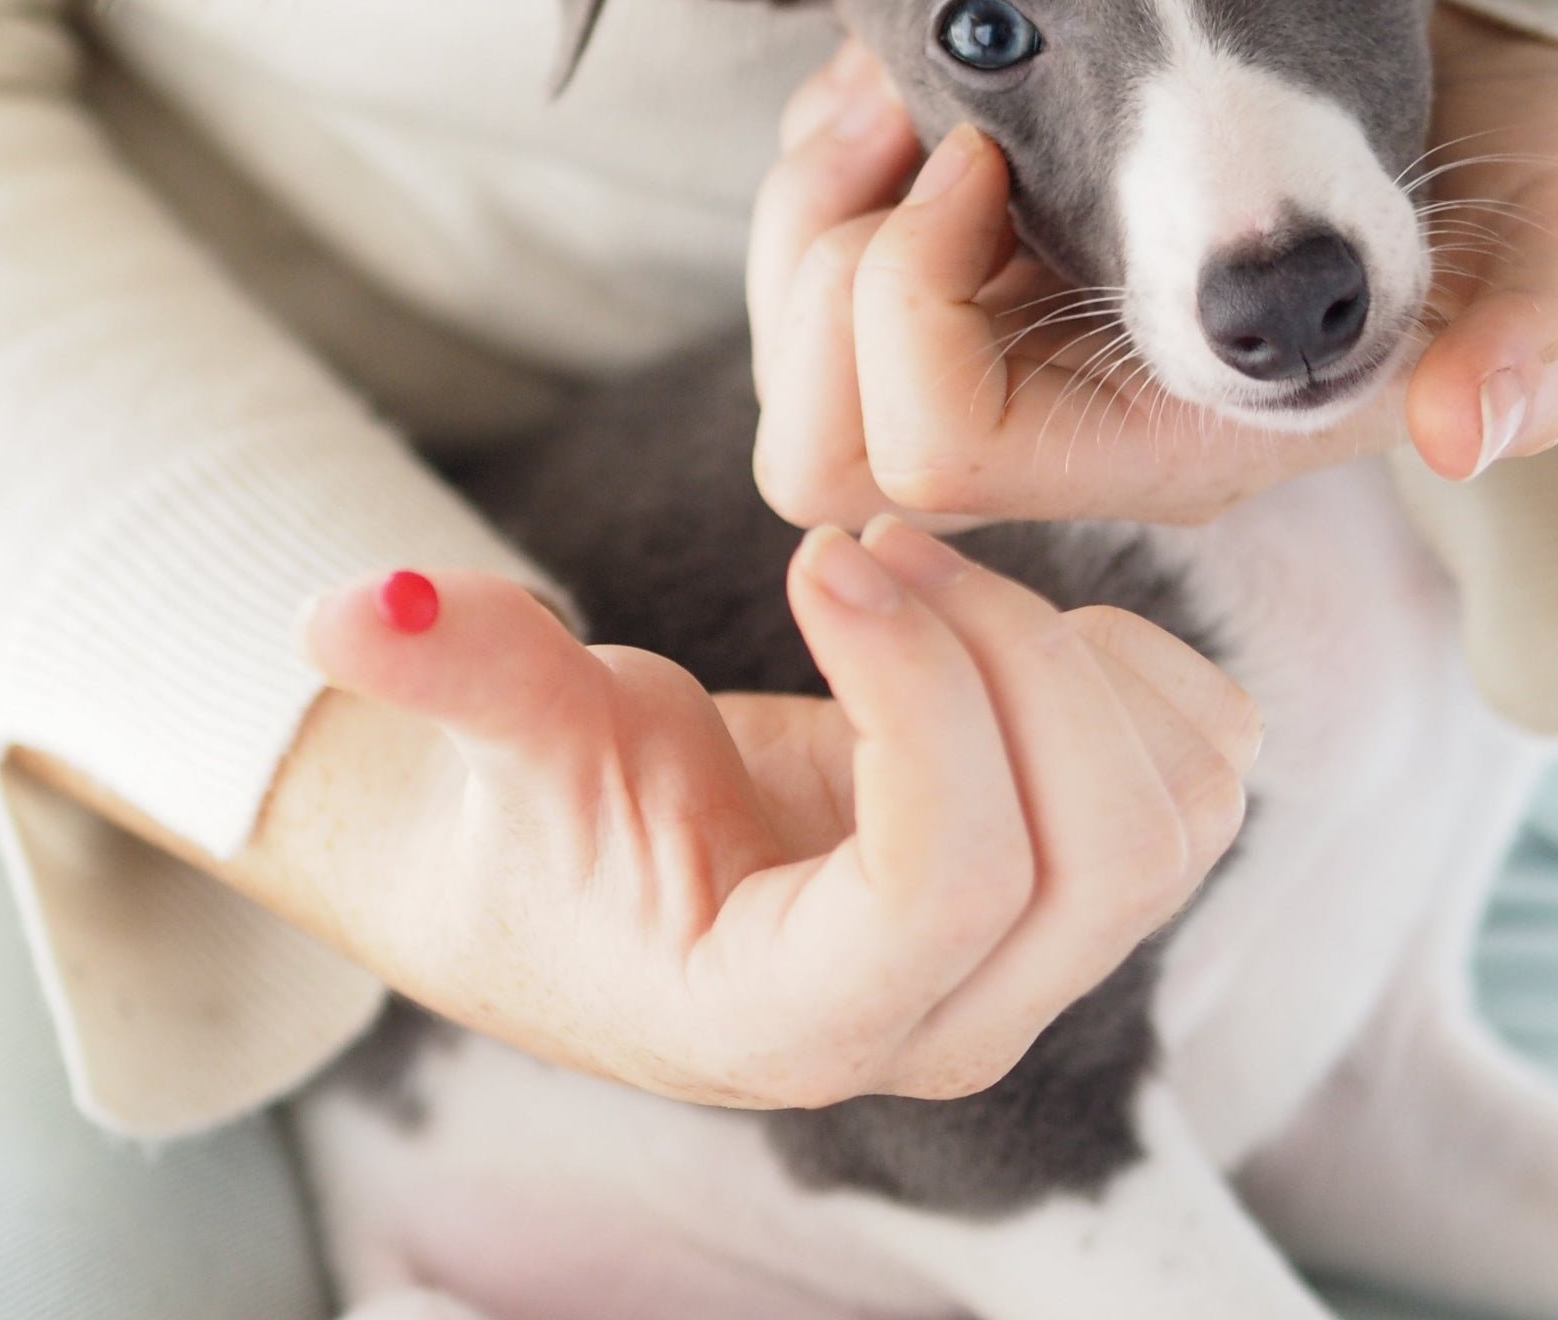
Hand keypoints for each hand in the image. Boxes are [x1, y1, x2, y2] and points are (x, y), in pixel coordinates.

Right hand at [290, 523, 1255, 1106]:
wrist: (624, 867)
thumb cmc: (553, 831)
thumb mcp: (501, 756)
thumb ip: (452, 686)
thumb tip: (349, 612)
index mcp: (791, 1014)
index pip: (938, 894)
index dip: (917, 702)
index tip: (828, 557)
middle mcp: (946, 1017)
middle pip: (1093, 853)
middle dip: (1002, 653)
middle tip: (877, 541)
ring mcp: (1038, 962)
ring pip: (1170, 819)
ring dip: (1072, 654)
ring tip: (932, 570)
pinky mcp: (1091, 881)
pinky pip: (1208, 776)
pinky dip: (1148, 672)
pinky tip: (1022, 621)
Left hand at [749, 14, 1557, 527]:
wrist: (1498, 109)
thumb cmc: (1530, 183)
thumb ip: (1547, 340)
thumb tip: (1466, 431)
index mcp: (1174, 437)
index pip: (936, 452)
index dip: (909, 301)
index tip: (986, 150)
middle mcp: (1071, 413)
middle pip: (819, 433)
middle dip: (822, 261)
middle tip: (919, 113)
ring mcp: (1022, 342)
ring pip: (799, 340)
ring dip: (817, 192)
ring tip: (913, 80)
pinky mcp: (995, 262)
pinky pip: (824, 244)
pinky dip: (835, 148)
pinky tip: (923, 74)